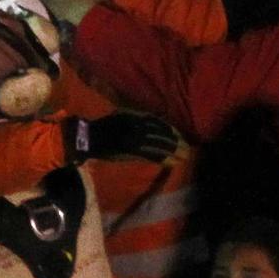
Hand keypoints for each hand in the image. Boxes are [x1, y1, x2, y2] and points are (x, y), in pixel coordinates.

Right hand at [64, 113, 184, 164]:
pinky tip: (172, 163)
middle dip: (177, 142)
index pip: (159, 122)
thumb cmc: (103, 127)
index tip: (180, 136)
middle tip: (187, 149)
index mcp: (137, 116)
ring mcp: (138, 138)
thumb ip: (134, 117)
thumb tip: (146, 121)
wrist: (91, 137)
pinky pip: (153, 155)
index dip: (171, 130)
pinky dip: (164, 159)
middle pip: (163, 134)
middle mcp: (140, 125)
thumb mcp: (121, 115)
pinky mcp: (134, 150)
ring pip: (161, 145)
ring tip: (184, 157)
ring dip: (174, 152)